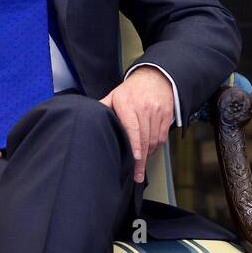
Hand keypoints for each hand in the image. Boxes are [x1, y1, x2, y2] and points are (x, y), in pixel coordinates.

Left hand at [98, 66, 174, 183]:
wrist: (155, 78)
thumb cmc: (131, 91)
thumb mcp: (114, 96)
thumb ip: (102, 109)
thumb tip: (85, 121)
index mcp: (128, 104)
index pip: (133, 128)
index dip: (134, 145)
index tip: (136, 159)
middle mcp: (144, 108)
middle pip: (145, 138)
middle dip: (142, 160)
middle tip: (137, 175)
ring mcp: (157, 112)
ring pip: (155, 140)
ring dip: (148, 154)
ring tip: (141, 165)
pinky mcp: (166, 116)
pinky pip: (162, 137)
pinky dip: (156, 147)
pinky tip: (149, 151)